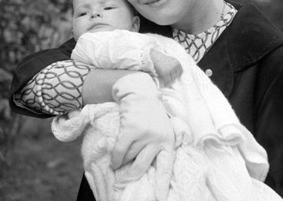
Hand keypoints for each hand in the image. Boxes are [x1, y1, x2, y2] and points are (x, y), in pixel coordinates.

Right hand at [111, 72, 174, 189]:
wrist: (140, 91)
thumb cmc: (150, 112)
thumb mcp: (161, 129)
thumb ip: (157, 146)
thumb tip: (144, 170)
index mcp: (168, 141)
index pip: (166, 167)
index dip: (161, 184)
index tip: (159, 198)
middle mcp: (158, 139)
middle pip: (142, 167)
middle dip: (130, 178)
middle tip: (123, 184)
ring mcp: (145, 135)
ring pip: (128, 158)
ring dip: (122, 160)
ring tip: (121, 156)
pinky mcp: (131, 130)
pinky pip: (120, 152)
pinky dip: (115, 158)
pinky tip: (113, 162)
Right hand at [150, 49, 182, 85]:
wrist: (153, 57)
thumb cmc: (161, 59)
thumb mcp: (171, 61)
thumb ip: (174, 67)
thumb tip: (178, 78)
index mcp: (177, 63)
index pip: (181, 71)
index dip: (178, 75)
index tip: (176, 77)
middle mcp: (174, 66)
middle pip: (177, 76)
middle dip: (173, 78)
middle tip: (168, 78)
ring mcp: (170, 70)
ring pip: (172, 79)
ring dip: (169, 80)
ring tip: (166, 79)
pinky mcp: (165, 73)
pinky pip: (167, 81)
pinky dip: (166, 83)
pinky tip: (164, 82)